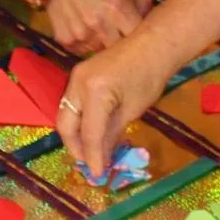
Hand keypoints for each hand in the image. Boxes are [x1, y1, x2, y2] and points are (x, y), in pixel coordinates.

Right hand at [45, 0, 144, 54]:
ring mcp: (82, 35)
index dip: (141, 34)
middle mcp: (101, 25)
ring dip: (103, 44)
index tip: (140, 32)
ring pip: (102, 52)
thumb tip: (145, 20)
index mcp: (118, 8)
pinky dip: (86, 44)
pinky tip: (83, 29)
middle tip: (120, 36)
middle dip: (123, 43)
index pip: (139, 33)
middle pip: (121, 48)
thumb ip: (132, 5)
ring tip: (99, 29)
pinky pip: (82, 51)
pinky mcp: (66, 41)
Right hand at [58, 31, 175, 176]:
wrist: (153, 45)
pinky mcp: (79, 74)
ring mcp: (76, 77)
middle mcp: (78, 84)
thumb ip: (111, 135)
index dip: (92, 157)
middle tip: (88, 164)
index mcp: (95, 92)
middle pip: (66, 124)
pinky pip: (72, 103)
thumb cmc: (150, 77)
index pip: (89, 133)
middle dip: (75, 147)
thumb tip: (101, 159)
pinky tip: (91, 133)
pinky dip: (78, 121)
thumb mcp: (132, 111)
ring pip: (66, 114)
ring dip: (75, 135)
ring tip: (89, 152)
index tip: (97, 175)